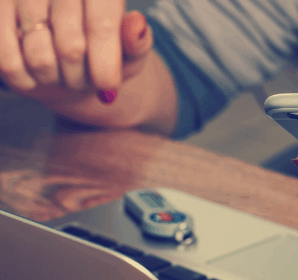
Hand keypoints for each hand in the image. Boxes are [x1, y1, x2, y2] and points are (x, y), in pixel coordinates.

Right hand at [0, 0, 151, 104]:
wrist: (65, 54)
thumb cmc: (103, 52)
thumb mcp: (129, 52)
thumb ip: (137, 43)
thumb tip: (136, 25)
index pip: (101, 25)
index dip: (105, 63)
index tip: (108, 89)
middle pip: (71, 47)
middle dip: (81, 78)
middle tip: (84, 81)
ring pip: (40, 58)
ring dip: (55, 80)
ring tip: (62, 74)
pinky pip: (8, 60)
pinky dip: (25, 80)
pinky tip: (36, 76)